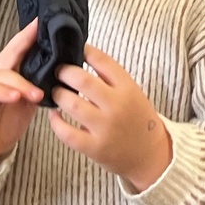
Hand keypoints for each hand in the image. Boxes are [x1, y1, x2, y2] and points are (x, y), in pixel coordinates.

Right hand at [0, 21, 45, 179]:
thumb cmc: (3, 124)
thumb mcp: (26, 104)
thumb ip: (37, 87)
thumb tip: (60, 74)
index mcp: (8, 72)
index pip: (20, 49)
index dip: (31, 34)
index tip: (45, 21)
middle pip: (10, 54)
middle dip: (26, 43)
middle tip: (43, 37)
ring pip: (2, 75)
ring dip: (21, 83)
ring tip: (37, 94)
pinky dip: (2, 92)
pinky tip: (15, 96)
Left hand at [48, 46, 172, 190]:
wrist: (150, 155)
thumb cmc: (137, 119)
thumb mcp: (133, 93)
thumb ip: (111, 79)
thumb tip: (82, 57)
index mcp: (127, 88)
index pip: (102, 60)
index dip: (84, 50)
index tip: (74, 48)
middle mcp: (116, 106)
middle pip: (83, 80)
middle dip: (64, 72)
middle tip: (58, 71)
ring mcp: (105, 128)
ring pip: (72, 105)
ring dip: (59, 95)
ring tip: (56, 91)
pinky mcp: (95, 148)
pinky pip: (68, 133)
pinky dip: (56, 122)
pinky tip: (54, 115)